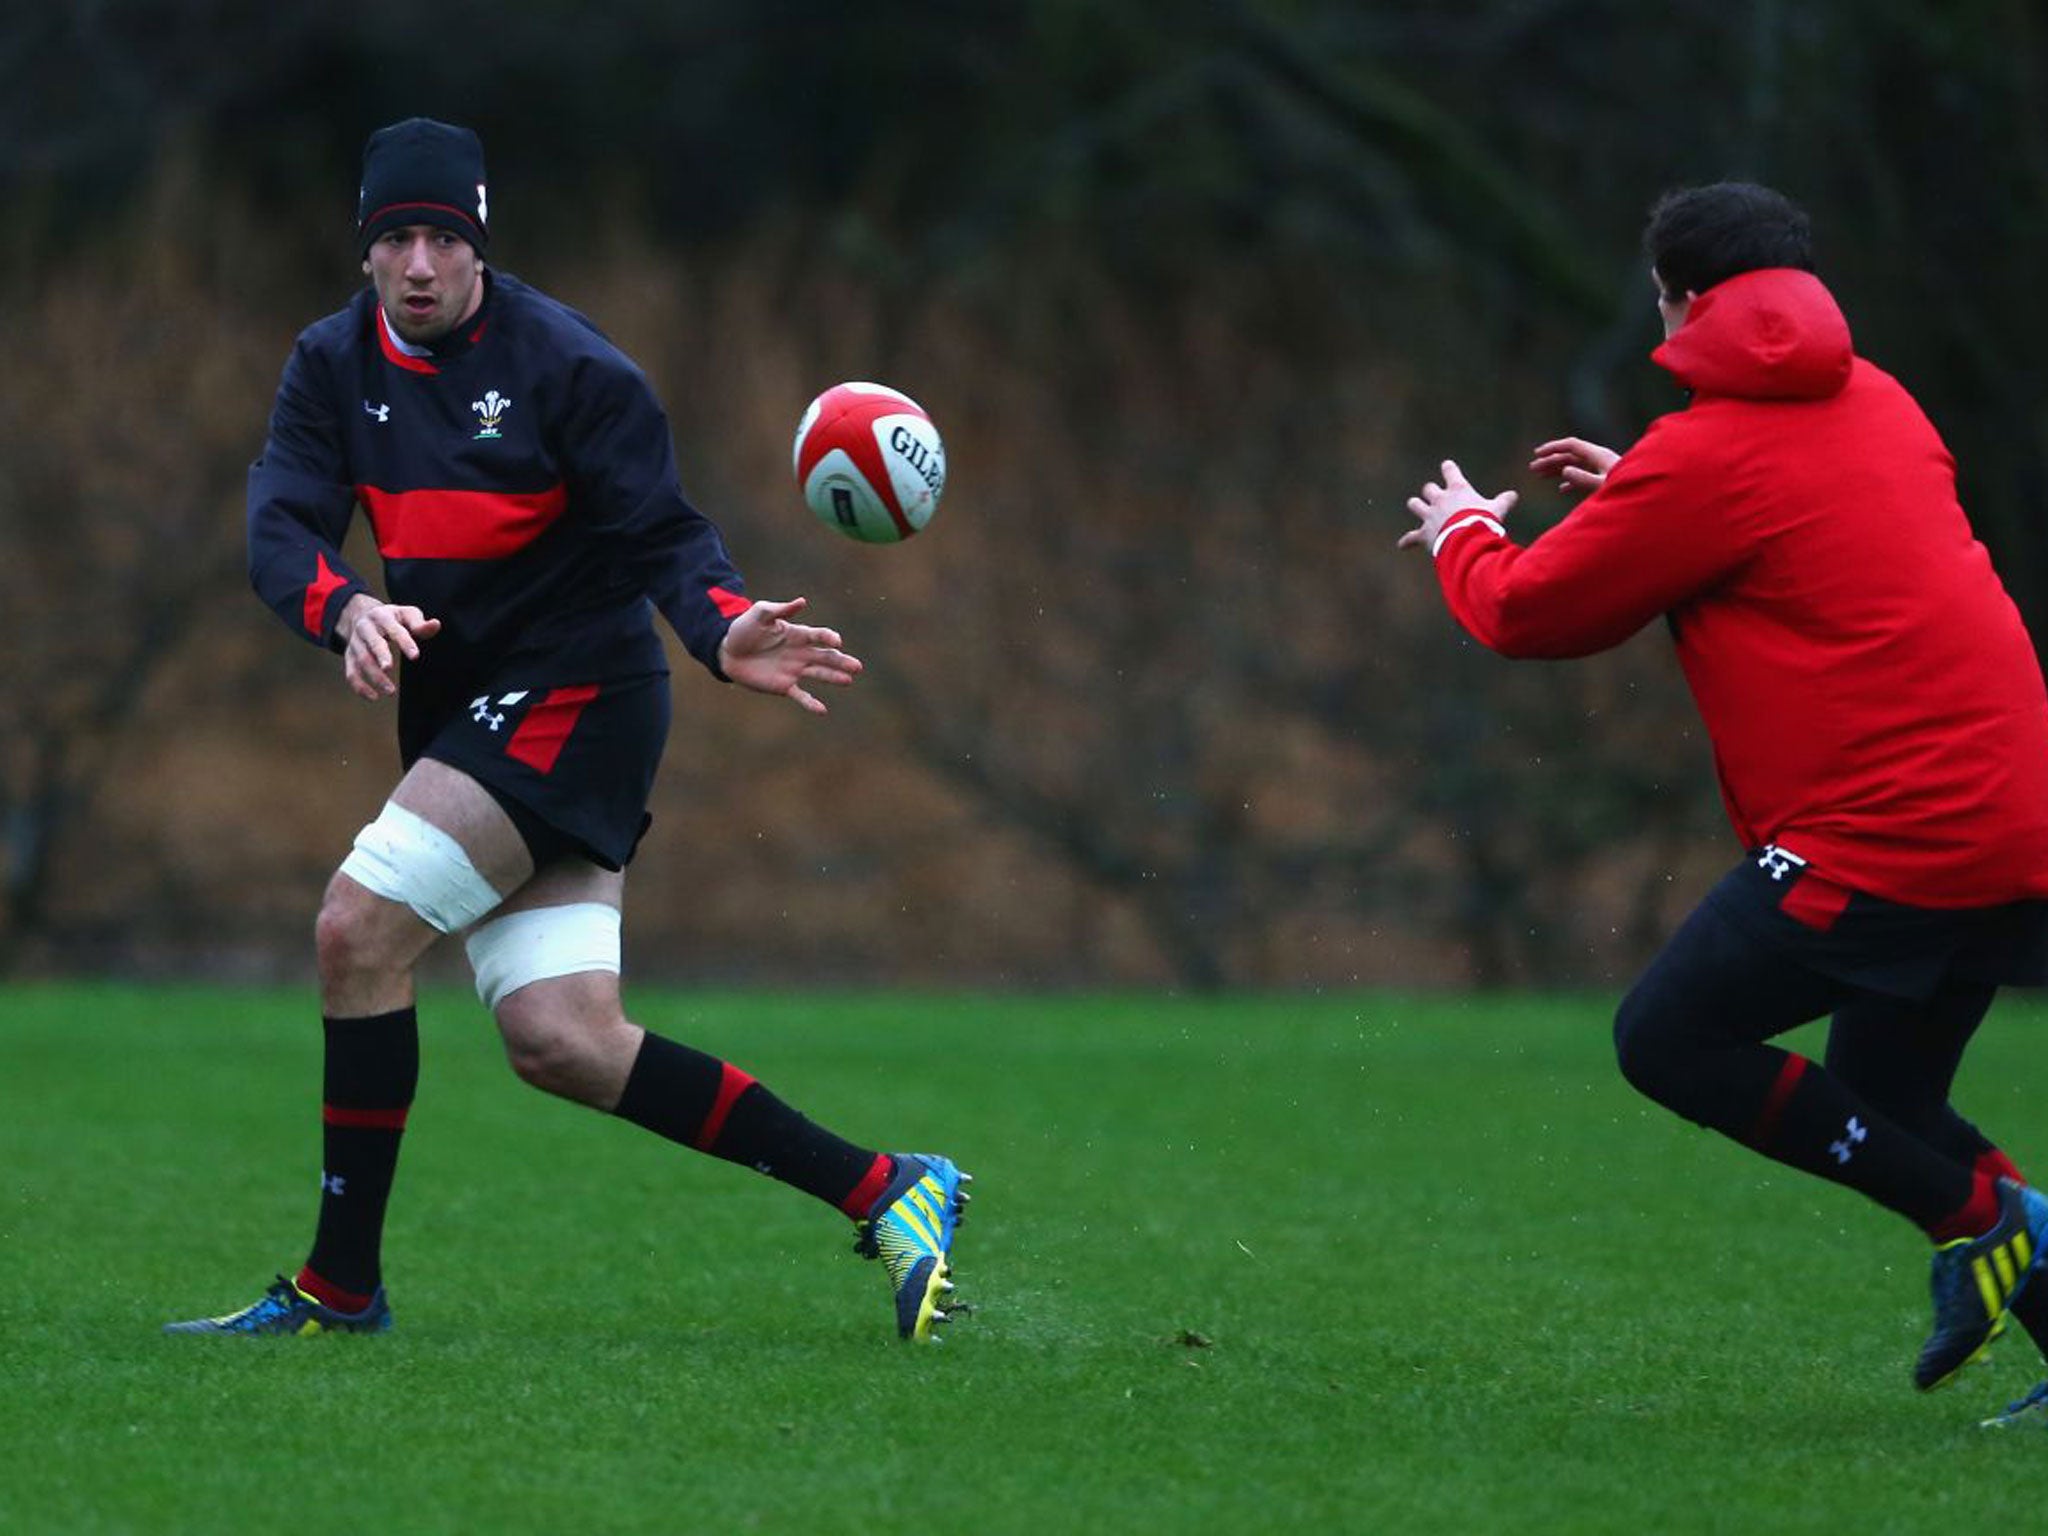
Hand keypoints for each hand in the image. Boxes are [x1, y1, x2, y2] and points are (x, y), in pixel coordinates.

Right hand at [339, 594, 440, 699]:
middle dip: (380, 655)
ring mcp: (355, 642)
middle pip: (372, 643)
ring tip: (391, 691)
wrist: (362, 615)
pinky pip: (351, 672)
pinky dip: (359, 686)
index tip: (415, 656)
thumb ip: (420, 623)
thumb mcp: (406, 614)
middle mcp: (365, 628)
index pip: (394, 629)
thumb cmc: (393, 618)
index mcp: (382, 616)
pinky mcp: (349, 655)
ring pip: (361, 660)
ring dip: (374, 676)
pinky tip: (374, 697)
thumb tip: (436, 624)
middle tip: (389, 668)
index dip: (404, 642)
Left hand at [717, 596, 862, 714]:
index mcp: (797, 634)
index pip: (818, 636)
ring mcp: (794, 670)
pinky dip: (811, 703)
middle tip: (857, 666)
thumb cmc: (744, 629)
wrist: (727, 652)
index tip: (836, 641)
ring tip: (849, 680)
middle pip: (825, 657)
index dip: (828, 637)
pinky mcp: (784, 686)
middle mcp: (800, 653)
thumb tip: (802, 602)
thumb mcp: (759, 614)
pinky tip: (822, 710)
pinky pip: (801, 696)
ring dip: (834, 678)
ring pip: (819, 674)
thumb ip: (780, 609)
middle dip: (841, 661)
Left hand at [1398, 459, 1517, 553]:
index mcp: (1458, 490)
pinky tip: (1402, 545)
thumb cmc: (1483, 521)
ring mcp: (1429, 516)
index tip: (1446, 466)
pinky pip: (1411, 537)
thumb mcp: (1497, 510)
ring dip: (1416, 505)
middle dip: (1430, 491)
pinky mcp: (1423, 533)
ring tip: (1416, 506)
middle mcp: (1440, 499)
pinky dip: (1407, 541)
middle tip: (1434, 495)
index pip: (1450, 471)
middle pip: (1429, 488)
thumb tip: (1513, 495)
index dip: (1448, 468)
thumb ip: (1504, 501)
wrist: (1467, 540)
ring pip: (1415, 505)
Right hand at [1529, 436, 1619, 492]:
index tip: (1537, 454)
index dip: (1553, 448)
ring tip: (1541, 476)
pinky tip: (1562, 489)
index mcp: (1599, 456)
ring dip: (1557, 469)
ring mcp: (1603, 468)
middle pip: (1571, 455)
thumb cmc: (1628, 492)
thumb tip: (1564, 470)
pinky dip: (1570, 480)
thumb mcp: (1603, 486)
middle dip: (1551, 460)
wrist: (1648, 500)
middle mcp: (1601, 459)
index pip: (1572, 446)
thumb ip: (1583, 478)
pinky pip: (1583, 475)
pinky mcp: (1605, 479)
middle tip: (1532, 469)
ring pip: (1575, 465)